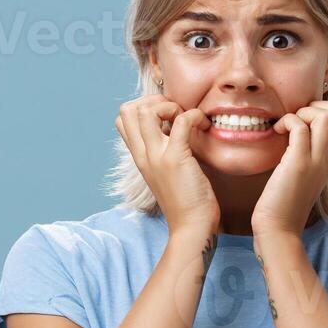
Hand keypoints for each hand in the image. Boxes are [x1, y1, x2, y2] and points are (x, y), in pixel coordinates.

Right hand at [117, 95, 218, 235]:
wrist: (191, 226)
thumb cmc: (186, 201)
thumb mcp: (167, 172)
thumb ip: (164, 151)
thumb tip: (175, 128)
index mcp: (139, 157)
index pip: (123, 119)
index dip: (144, 107)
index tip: (167, 116)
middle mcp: (142, 154)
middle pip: (127, 110)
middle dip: (153, 101)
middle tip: (176, 113)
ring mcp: (156, 156)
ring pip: (146, 111)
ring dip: (170, 106)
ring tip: (187, 119)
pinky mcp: (175, 159)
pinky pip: (180, 121)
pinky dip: (194, 116)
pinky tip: (204, 125)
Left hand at [252, 101, 327, 237]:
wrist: (279, 228)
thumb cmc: (285, 201)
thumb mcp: (305, 172)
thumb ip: (309, 152)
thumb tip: (298, 130)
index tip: (306, 118)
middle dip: (319, 104)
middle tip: (298, 118)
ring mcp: (317, 160)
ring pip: (327, 116)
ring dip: (304, 112)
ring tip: (288, 125)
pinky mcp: (299, 163)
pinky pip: (300, 127)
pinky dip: (287, 121)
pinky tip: (277, 132)